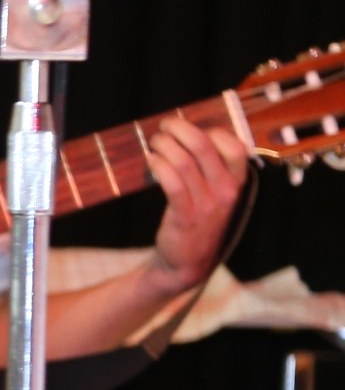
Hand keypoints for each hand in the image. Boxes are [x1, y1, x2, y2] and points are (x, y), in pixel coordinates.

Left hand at [142, 114, 249, 294]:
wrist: (188, 262)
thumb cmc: (199, 220)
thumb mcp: (217, 194)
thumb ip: (212, 169)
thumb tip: (191, 135)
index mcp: (238, 182)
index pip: (235, 145)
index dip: (211, 131)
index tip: (191, 130)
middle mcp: (226, 191)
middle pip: (204, 146)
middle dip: (180, 129)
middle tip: (164, 127)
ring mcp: (206, 204)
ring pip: (184, 161)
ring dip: (164, 146)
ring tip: (154, 143)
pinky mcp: (184, 216)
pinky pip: (172, 182)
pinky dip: (159, 166)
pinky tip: (151, 161)